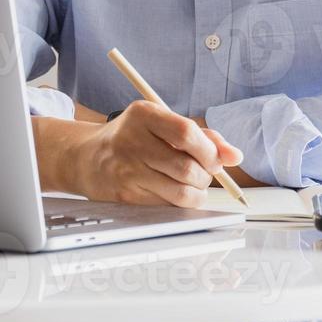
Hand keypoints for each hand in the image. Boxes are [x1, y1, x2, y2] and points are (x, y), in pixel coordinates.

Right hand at [70, 101, 243, 206]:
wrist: (87, 157)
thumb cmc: (132, 138)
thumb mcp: (160, 124)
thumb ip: (201, 136)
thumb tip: (235, 155)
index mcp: (143, 114)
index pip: (186, 133)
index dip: (209, 151)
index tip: (215, 160)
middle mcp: (131, 140)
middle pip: (187, 167)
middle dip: (205, 177)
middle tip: (202, 174)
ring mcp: (127, 170)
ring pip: (182, 193)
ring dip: (196, 193)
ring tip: (190, 185)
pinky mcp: (125, 195)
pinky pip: (168, 206)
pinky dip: (178, 203)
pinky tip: (169, 191)